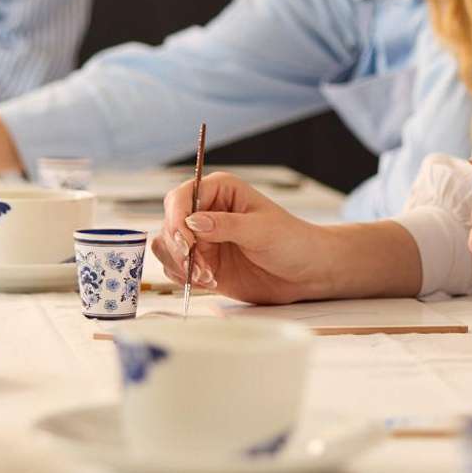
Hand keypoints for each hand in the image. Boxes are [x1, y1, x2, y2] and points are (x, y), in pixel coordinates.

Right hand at [151, 172, 337, 305]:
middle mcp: (206, 212)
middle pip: (169, 223)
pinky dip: (184, 277)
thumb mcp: (261, 231)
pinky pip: (175, 268)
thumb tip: (192, 222)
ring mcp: (202, 239)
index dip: (177, 219)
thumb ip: (226, 226)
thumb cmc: (291, 241)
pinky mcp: (202, 263)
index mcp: (220, 190)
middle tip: (199, 266)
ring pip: (167, 247)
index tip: (186, 242)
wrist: (305, 272)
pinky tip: (209, 281)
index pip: (182, 197)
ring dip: (180, 264)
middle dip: (179, 247)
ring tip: (208, 276)